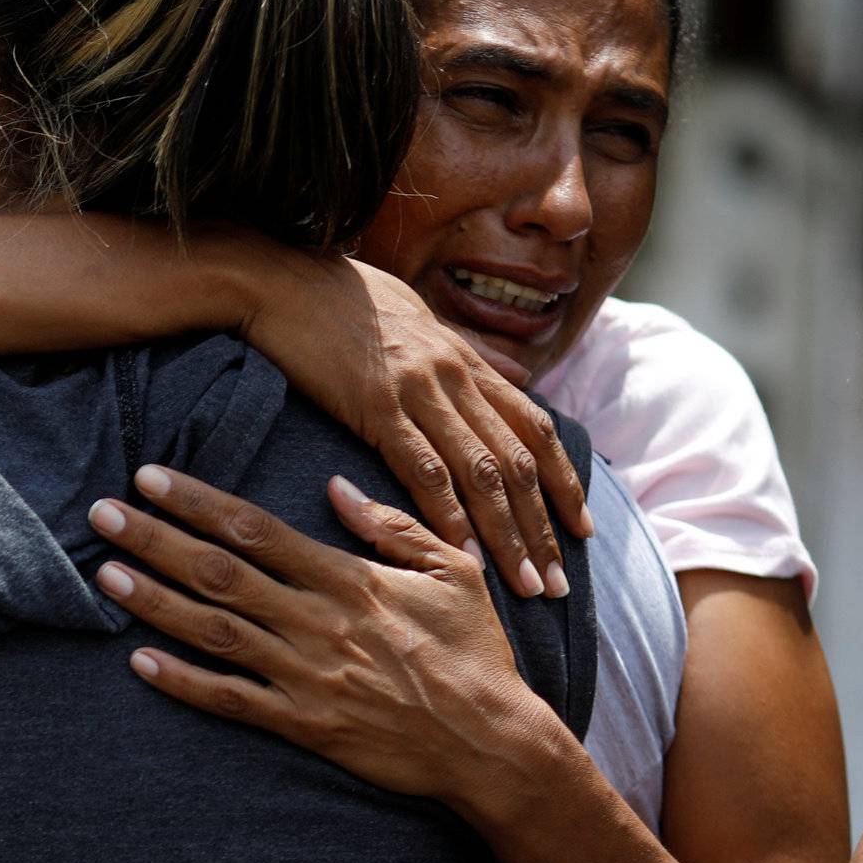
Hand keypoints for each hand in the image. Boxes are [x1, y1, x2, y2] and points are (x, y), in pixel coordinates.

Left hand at [87, 464, 565, 816]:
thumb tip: (334, 485)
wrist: (492, 744)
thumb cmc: (475, 653)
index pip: (257, 529)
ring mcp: (307, 676)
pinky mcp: (305, 725)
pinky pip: (233, 701)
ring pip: (215, 632)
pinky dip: (183, 682)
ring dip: (155, 601)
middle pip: (220, 573)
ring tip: (106, 575)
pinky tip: (139, 662)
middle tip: (102, 515)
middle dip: (156, 540)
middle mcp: (318, 622)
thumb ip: (390, 526)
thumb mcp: (451, 572)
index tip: (150, 479)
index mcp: (348, 579)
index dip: (197, 502)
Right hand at [240, 250, 589, 597]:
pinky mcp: (377, 404)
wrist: (282, 278)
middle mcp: (455, 375)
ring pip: (482, 473)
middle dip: (544, 528)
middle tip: (558, 583)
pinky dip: (448, 514)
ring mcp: (420, 390)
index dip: (564, 481)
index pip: (534, 428)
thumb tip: (515, 375)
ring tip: (525, 584)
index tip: (580, 529)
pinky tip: (462, 552)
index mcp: (465, 358)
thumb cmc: (340, 297)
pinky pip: (424, 468)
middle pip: (518, 462)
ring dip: (508, 534)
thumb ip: (467, 353)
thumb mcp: (419, 315)